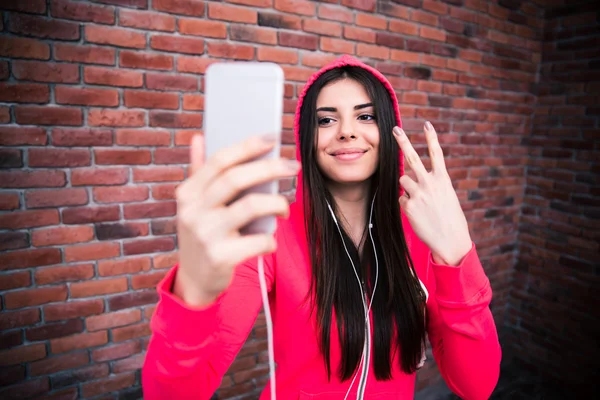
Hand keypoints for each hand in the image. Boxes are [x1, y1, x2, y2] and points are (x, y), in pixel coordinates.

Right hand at [174, 134, 299, 306]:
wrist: (195, 281)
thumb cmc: (203, 234)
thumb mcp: (194, 205)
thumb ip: (198, 171)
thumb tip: (199, 137)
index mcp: (188, 193)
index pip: (219, 160)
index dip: (247, 146)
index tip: (272, 137)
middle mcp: (194, 211)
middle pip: (236, 179)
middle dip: (270, 168)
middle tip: (293, 165)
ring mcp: (206, 234)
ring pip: (251, 206)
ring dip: (276, 203)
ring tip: (285, 208)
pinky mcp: (220, 257)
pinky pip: (258, 240)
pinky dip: (271, 239)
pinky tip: (271, 241)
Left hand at [393, 122, 471, 265]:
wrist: (450, 240)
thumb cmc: (450, 218)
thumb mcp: (446, 196)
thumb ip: (432, 184)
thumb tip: (411, 178)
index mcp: (443, 179)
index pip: (436, 154)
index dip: (431, 138)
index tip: (427, 124)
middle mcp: (430, 183)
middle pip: (412, 157)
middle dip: (403, 141)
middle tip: (396, 129)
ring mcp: (418, 194)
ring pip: (403, 179)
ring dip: (408, 187)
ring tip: (420, 201)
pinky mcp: (408, 205)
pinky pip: (401, 198)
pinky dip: (407, 204)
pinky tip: (418, 214)